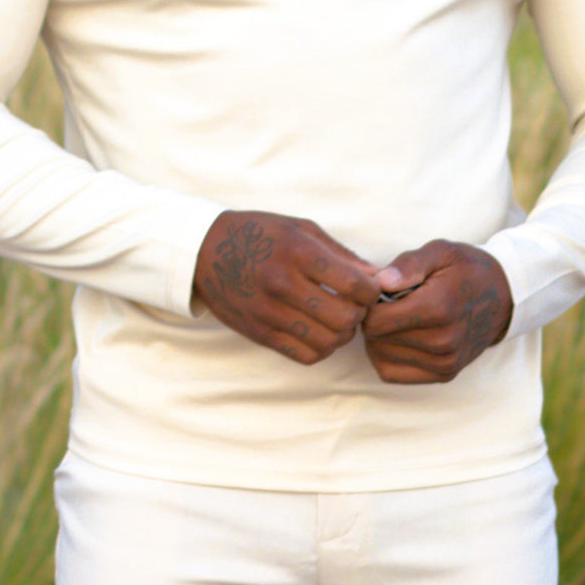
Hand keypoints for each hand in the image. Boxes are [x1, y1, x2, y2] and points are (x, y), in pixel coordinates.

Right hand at [194, 210, 380, 364]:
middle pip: (345, 318)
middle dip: (359, 314)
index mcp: (298, 252)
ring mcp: (269, 312)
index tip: (369, 289)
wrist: (206, 250)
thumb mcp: (302, 229)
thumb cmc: (260, 234)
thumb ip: (342, 255)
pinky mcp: (259, 333)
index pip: (354, 285)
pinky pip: (305, 355)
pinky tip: (318, 332)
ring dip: (341, 334)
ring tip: (336, 319)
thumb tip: (378, 278)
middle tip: (353, 305)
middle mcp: (283, 283)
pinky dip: (321, 349)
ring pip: (328, 342)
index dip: (372, 292)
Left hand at [363, 241, 512, 383]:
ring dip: (379, 338)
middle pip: (375, 339)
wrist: (505, 297)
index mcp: (438, 308)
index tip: (380, 291)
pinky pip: (392, 373)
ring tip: (396, 318)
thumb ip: (409, 263)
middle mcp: (441, 341)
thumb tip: (380, 282)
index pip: (375, 320)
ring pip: (380, 356)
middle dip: (374, 319)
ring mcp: (444, 362)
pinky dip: (386, 355)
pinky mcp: (444, 374)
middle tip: (389, 303)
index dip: (369, 303)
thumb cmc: (467, 269)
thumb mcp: (441, 251)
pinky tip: (398, 336)